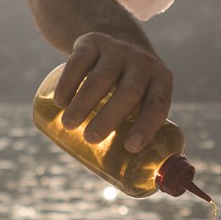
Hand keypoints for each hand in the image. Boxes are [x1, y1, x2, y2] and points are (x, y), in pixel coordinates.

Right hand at [54, 32, 173, 151]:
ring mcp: (117, 50)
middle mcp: (142, 63)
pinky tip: (59, 101)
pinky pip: (79, 61)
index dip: (146, 126)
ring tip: (69, 125)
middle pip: (128, 92)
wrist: (117, 38)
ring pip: (101, 77)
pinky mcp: (92, 42)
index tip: (130, 148)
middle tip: (91, 140)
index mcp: (161, 81)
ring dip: (84, 103)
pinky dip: (68, 82)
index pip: (158, 104)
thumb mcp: (146, 97)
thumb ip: (144, 129)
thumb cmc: (133, 86)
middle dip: (109, 118)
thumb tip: (137, 181)